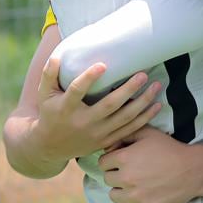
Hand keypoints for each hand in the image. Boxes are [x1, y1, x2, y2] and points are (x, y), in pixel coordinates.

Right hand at [33, 57, 162, 160]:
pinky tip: (157, 105)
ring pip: (124, 118)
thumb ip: (49, 75)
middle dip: (128, 90)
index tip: (102, 65)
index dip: (89, 78)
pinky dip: (145, 118)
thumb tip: (57, 56)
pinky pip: (130, 129)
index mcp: (66, 108)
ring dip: (143, 102)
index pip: (77, 92)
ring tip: (157, 86)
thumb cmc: (50, 114)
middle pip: (109, 105)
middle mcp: (83, 122)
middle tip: (143, 74)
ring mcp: (97, 133)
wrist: (50, 147)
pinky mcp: (106, 140)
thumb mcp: (44, 95)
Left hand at [99, 127, 202, 202]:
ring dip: (121, 190)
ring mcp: (135, 197)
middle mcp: (126, 178)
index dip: (112, 160)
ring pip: (114, 195)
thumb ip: (126, 134)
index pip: (103, 162)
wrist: (193, 170)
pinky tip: (137, 197)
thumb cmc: (171, 149)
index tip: (122, 160)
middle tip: (132, 172)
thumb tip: (109, 145)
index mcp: (125, 158)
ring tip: (135, 185)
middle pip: (107, 179)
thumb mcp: (149, 133)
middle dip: (117, 174)